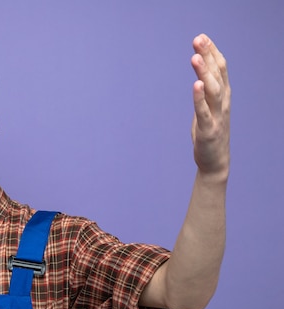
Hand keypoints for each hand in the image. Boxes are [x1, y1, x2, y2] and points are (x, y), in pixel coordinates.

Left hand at [190, 34, 230, 179]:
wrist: (215, 161)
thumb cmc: (209, 132)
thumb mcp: (208, 107)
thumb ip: (206, 91)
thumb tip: (201, 72)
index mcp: (222, 96)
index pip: (220, 69)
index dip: (212, 53)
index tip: (202, 37)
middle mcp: (222, 103)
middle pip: (217, 75)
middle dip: (208, 56)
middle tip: (198, 39)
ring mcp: (217, 116)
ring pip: (212, 90)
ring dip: (204, 72)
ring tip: (195, 57)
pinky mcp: (208, 130)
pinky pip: (203, 111)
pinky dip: (199, 98)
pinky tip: (195, 85)